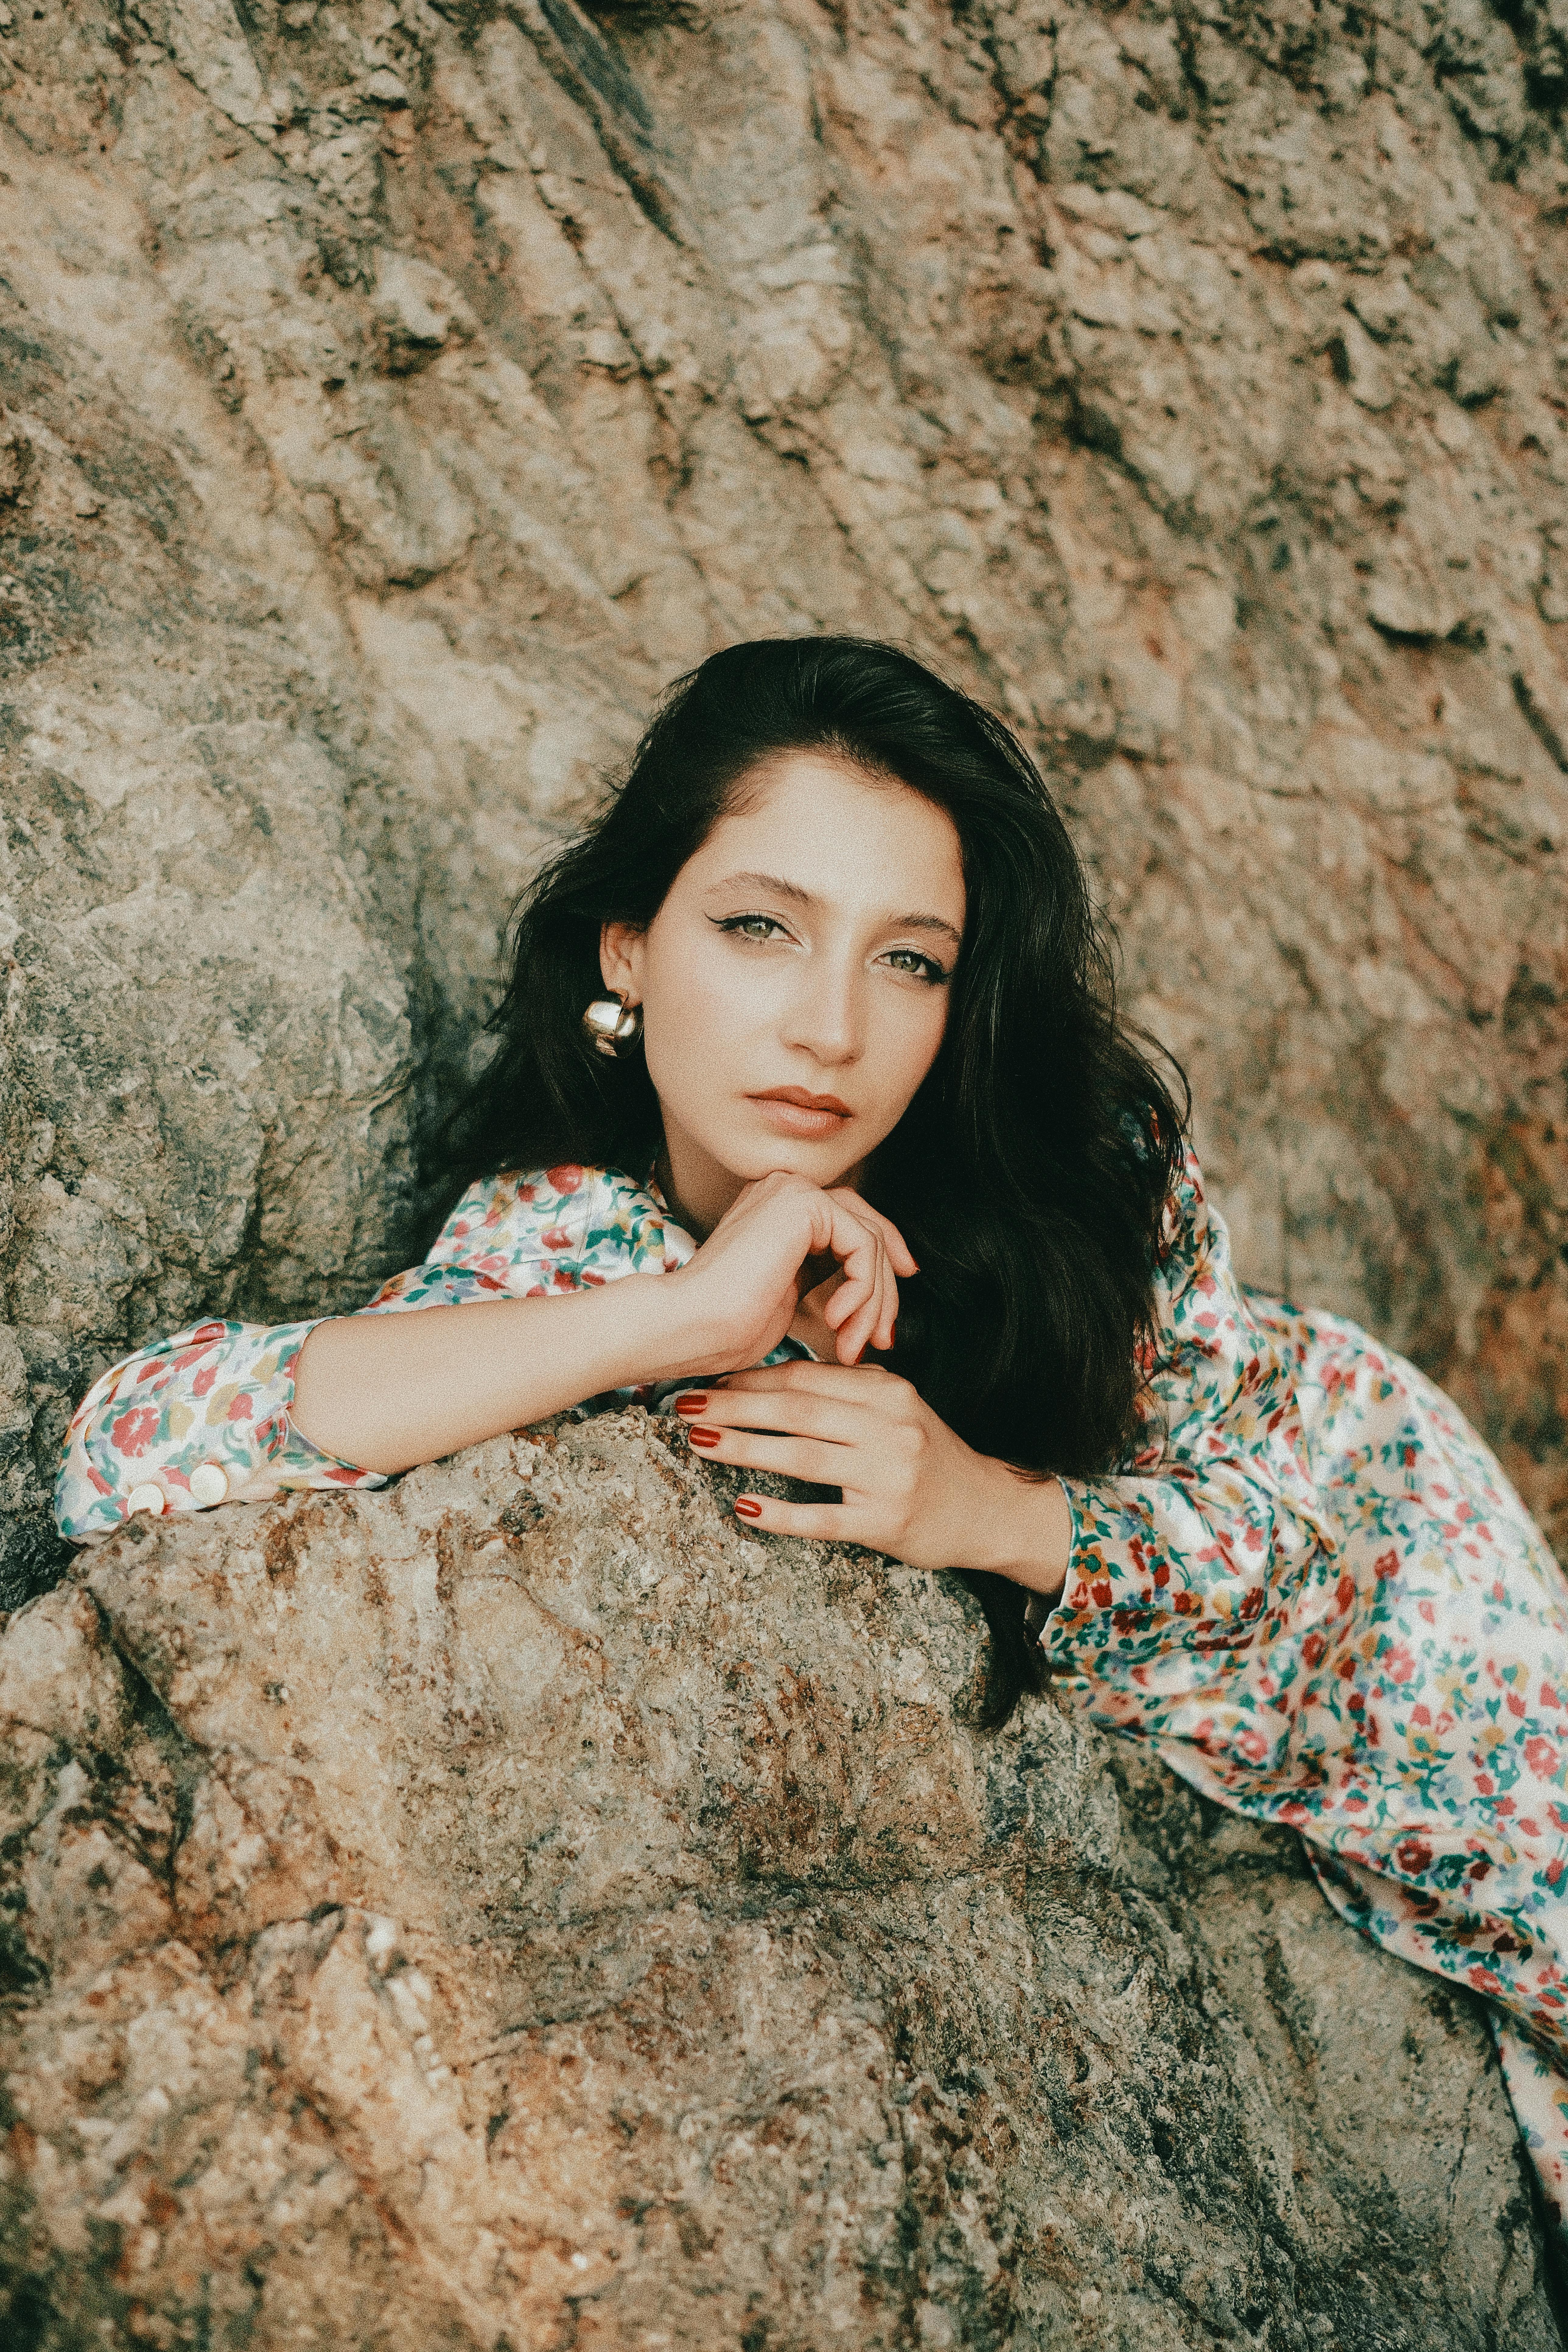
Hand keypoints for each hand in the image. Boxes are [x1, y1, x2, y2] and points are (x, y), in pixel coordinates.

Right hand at [661, 1173, 916, 1373]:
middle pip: (866, 1225)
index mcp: (777, 1208)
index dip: (881, 1261)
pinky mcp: (803, 1203)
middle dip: (885, 1284)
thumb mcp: (789, 1294)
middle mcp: (785, 1189)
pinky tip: (837, 1320)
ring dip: (872, 1300)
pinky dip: (862, 1289)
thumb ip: (824, 1274)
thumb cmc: (725, 1326)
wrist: (688, 1326)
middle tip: (885, 1335)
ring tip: (853, 1343)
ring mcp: (793, 1190)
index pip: (849, 1221)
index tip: (889, 1310)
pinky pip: (863, 1244)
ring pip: (869, 1239)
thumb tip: (873, 1287)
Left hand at [674, 1360, 1071, 1592]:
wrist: (988, 1509)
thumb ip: (848, 1391)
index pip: (808, 1378)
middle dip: (734, 1406)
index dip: (753, 1378)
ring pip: (802, 1456)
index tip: (710, 1378)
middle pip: (796, 1410)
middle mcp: (889, 1427)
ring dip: (744, 1448)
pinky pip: (824, 1517)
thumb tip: (777, 1377)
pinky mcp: (886, 1523)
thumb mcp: (897, 1410)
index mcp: (887, 1392)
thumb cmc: (929, 1456)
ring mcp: (888, 1476)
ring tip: (698, 1442)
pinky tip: (744, 1507)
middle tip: (684, 1405)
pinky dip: (782, 1513)